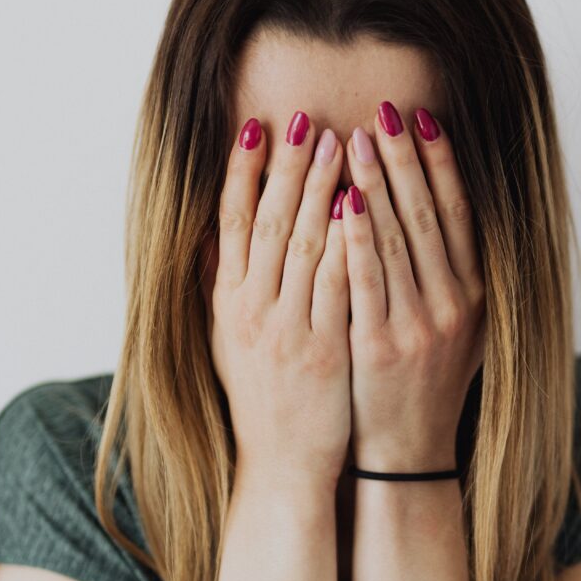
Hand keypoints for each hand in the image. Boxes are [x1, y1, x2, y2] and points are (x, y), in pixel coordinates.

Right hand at [207, 111, 350, 491]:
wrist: (282, 462)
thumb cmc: (259, 395)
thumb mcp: (226, 339)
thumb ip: (222, 283)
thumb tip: (217, 228)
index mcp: (226, 303)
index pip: (230, 221)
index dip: (241, 171)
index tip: (255, 125)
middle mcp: (251, 311)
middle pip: (268, 223)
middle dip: (287, 166)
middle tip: (306, 118)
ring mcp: (287, 331)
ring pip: (303, 246)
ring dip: (320, 190)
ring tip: (339, 143)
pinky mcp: (325, 351)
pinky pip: (337, 287)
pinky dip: (348, 243)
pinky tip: (363, 206)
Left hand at [341, 102, 485, 471]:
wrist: (407, 448)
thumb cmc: (427, 381)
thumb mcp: (460, 328)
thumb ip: (454, 273)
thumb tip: (444, 210)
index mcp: (476, 292)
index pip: (459, 212)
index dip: (442, 163)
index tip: (424, 119)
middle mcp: (456, 303)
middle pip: (428, 215)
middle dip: (404, 159)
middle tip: (383, 110)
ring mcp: (421, 324)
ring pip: (398, 238)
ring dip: (375, 183)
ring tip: (352, 138)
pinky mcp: (383, 344)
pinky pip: (368, 278)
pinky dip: (356, 236)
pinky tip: (341, 199)